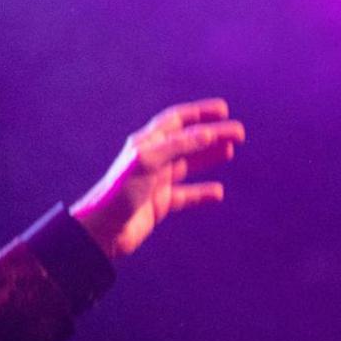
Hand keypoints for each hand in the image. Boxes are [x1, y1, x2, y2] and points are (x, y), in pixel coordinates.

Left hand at [69, 98, 244, 259]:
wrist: (101, 231)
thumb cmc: (117, 193)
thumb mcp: (147, 163)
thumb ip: (177, 146)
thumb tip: (208, 132)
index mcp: (146, 144)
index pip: (176, 121)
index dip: (199, 113)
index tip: (223, 109)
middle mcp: (151, 159)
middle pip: (187, 141)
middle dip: (212, 134)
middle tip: (239, 133)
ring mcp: (155, 181)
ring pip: (188, 165)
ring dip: (209, 157)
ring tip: (230, 151)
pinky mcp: (158, 203)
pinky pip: (186, 195)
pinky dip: (203, 193)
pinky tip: (218, 193)